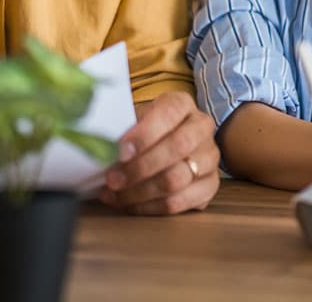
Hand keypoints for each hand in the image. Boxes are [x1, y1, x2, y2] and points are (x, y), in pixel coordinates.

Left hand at [97, 91, 219, 214]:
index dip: (144, 133)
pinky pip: (180, 202)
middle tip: (112, 179)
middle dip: (140, 167)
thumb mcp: (134, 121)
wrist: (166, 143)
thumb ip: (122, 130)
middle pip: (177, 147)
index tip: (120, 150)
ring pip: (177, 179)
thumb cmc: (145, 132)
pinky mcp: (210, 185)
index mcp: (182, 104)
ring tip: (116, 194)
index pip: (169, 113)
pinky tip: (131, 204)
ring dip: (140, 191)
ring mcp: (210, 157)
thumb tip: (101, 147)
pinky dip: (150, 207)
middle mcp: (202, 127)